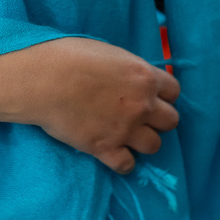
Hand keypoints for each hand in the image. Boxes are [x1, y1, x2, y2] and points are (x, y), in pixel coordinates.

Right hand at [0, 37, 180, 174]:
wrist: (44, 79)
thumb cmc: (72, 57)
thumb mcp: (112, 53)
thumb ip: (130, 70)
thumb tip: (132, 78)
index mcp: (146, 77)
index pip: (174, 91)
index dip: (164, 95)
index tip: (152, 97)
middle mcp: (143, 105)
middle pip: (171, 121)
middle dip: (159, 120)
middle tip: (141, 117)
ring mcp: (126, 129)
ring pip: (155, 145)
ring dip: (143, 142)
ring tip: (128, 137)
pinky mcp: (105, 148)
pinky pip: (127, 165)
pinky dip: (123, 162)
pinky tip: (114, 154)